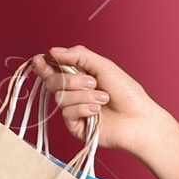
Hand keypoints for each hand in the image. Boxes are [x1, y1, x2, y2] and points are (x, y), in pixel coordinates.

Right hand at [27, 46, 156, 158]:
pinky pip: (67, 113)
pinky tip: (97, 111)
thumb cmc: (127, 93)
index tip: (40, 60)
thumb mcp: (103, 66)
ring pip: (60, 98)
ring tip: (103, 98)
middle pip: (52, 83)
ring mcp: (73, 110)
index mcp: (78, 77)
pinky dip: (83, 108)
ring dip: (84, 95)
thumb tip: (53, 51)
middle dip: (71, 80)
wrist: (139, 118)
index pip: (53, 70)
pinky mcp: (75, 126)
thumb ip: (78, 55)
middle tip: (92, 82)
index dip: (44, 65)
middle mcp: (73, 93)